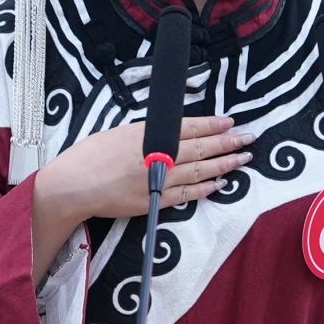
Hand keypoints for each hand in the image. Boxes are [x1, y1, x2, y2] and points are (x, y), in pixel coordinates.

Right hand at [38, 114, 253, 222]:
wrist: (74, 186)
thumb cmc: (91, 154)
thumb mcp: (121, 131)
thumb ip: (150, 133)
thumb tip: (175, 131)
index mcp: (149, 135)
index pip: (190, 127)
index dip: (213, 125)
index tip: (230, 122)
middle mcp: (158, 157)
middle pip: (201, 149)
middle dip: (228, 143)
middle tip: (249, 139)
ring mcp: (158, 181)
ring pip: (200, 172)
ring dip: (225, 165)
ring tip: (243, 159)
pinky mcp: (154, 201)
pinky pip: (187, 194)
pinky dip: (205, 188)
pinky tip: (220, 183)